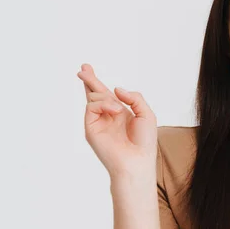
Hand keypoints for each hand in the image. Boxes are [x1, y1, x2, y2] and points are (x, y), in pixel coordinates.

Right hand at [77, 63, 157, 179]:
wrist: (137, 160)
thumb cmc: (144, 141)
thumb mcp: (146, 114)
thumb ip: (134, 97)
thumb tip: (115, 88)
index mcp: (120, 113)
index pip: (106, 94)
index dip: (97, 82)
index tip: (87, 68)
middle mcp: (107, 116)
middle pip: (94, 93)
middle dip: (89, 80)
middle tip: (83, 68)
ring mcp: (97, 122)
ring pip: (94, 97)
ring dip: (107, 98)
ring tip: (118, 110)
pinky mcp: (90, 128)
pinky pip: (91, 106)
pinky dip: (104, 104)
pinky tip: (115, 111)